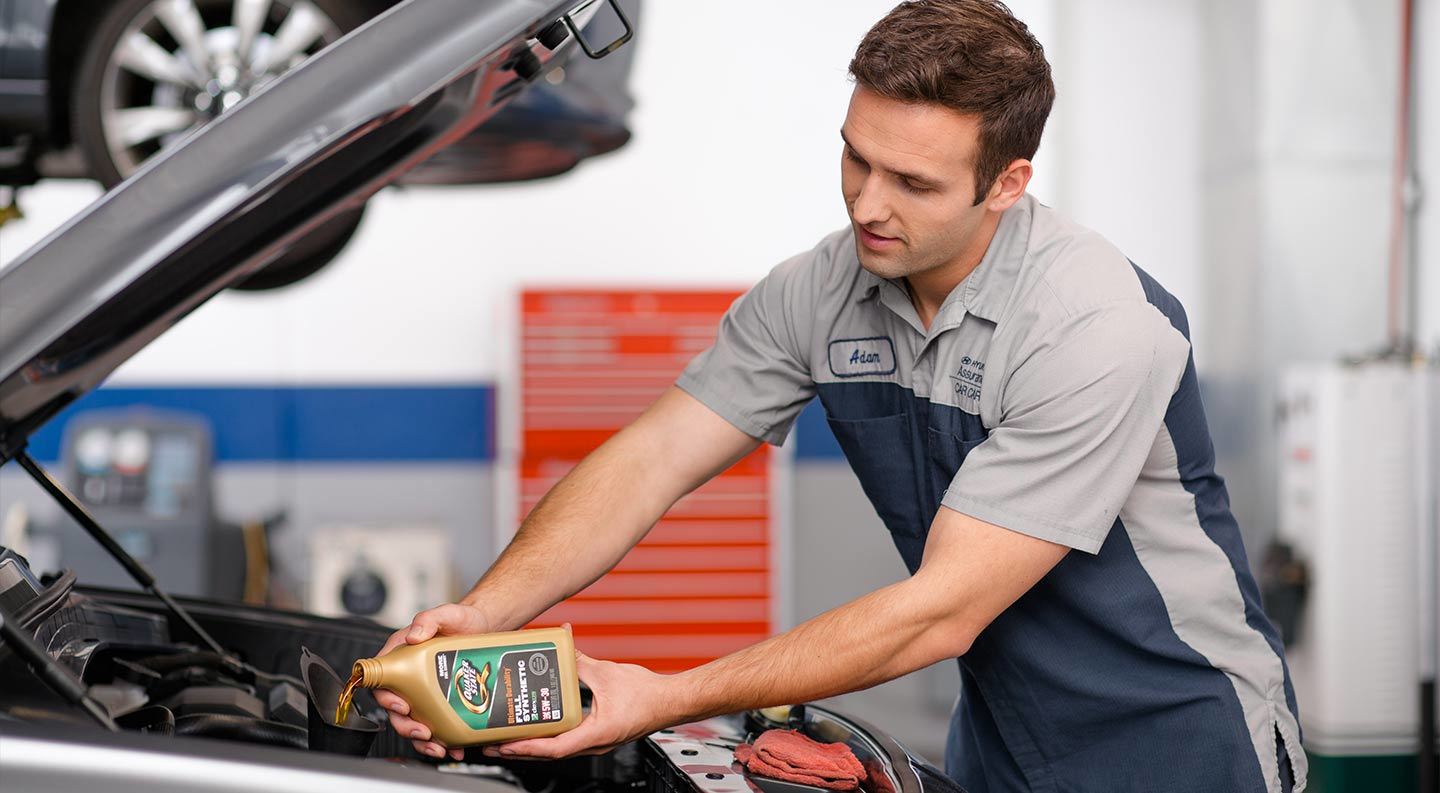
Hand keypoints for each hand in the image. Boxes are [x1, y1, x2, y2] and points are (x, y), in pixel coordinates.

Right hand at [374, 602, 491, 759]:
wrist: (485, 628)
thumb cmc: (461, 620)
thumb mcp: (446, 613)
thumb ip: (428, 619)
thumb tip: (414, 635)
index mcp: (402, 656)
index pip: (382, 681)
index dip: (386, 697)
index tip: (402, 705)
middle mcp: (409, 677)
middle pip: (396, 709)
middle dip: (406, 726)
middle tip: (423, 732)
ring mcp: (424, 692)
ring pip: (413, 722)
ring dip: (422, 740)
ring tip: (438, 746)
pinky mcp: (440, 702)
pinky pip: (435, 726)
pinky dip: (441, 740)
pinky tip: (452, 746)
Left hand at [482, 650, 683, 758]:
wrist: (671, 701)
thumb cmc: (648, 696)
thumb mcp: (606, 673)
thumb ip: (580, 659)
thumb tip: (564, 640)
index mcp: (595, 734)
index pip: (552, 748)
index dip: (525, 747)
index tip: (503, 744)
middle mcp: (593, 744)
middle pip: (548, 753)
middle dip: (517, 749)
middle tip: (492, 744)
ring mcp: (595, 742)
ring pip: (556, 749)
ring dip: (531, 744)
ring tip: (507, 736)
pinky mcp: (597, 736)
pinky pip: (567, 740)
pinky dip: (548, 735)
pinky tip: (538, 725)